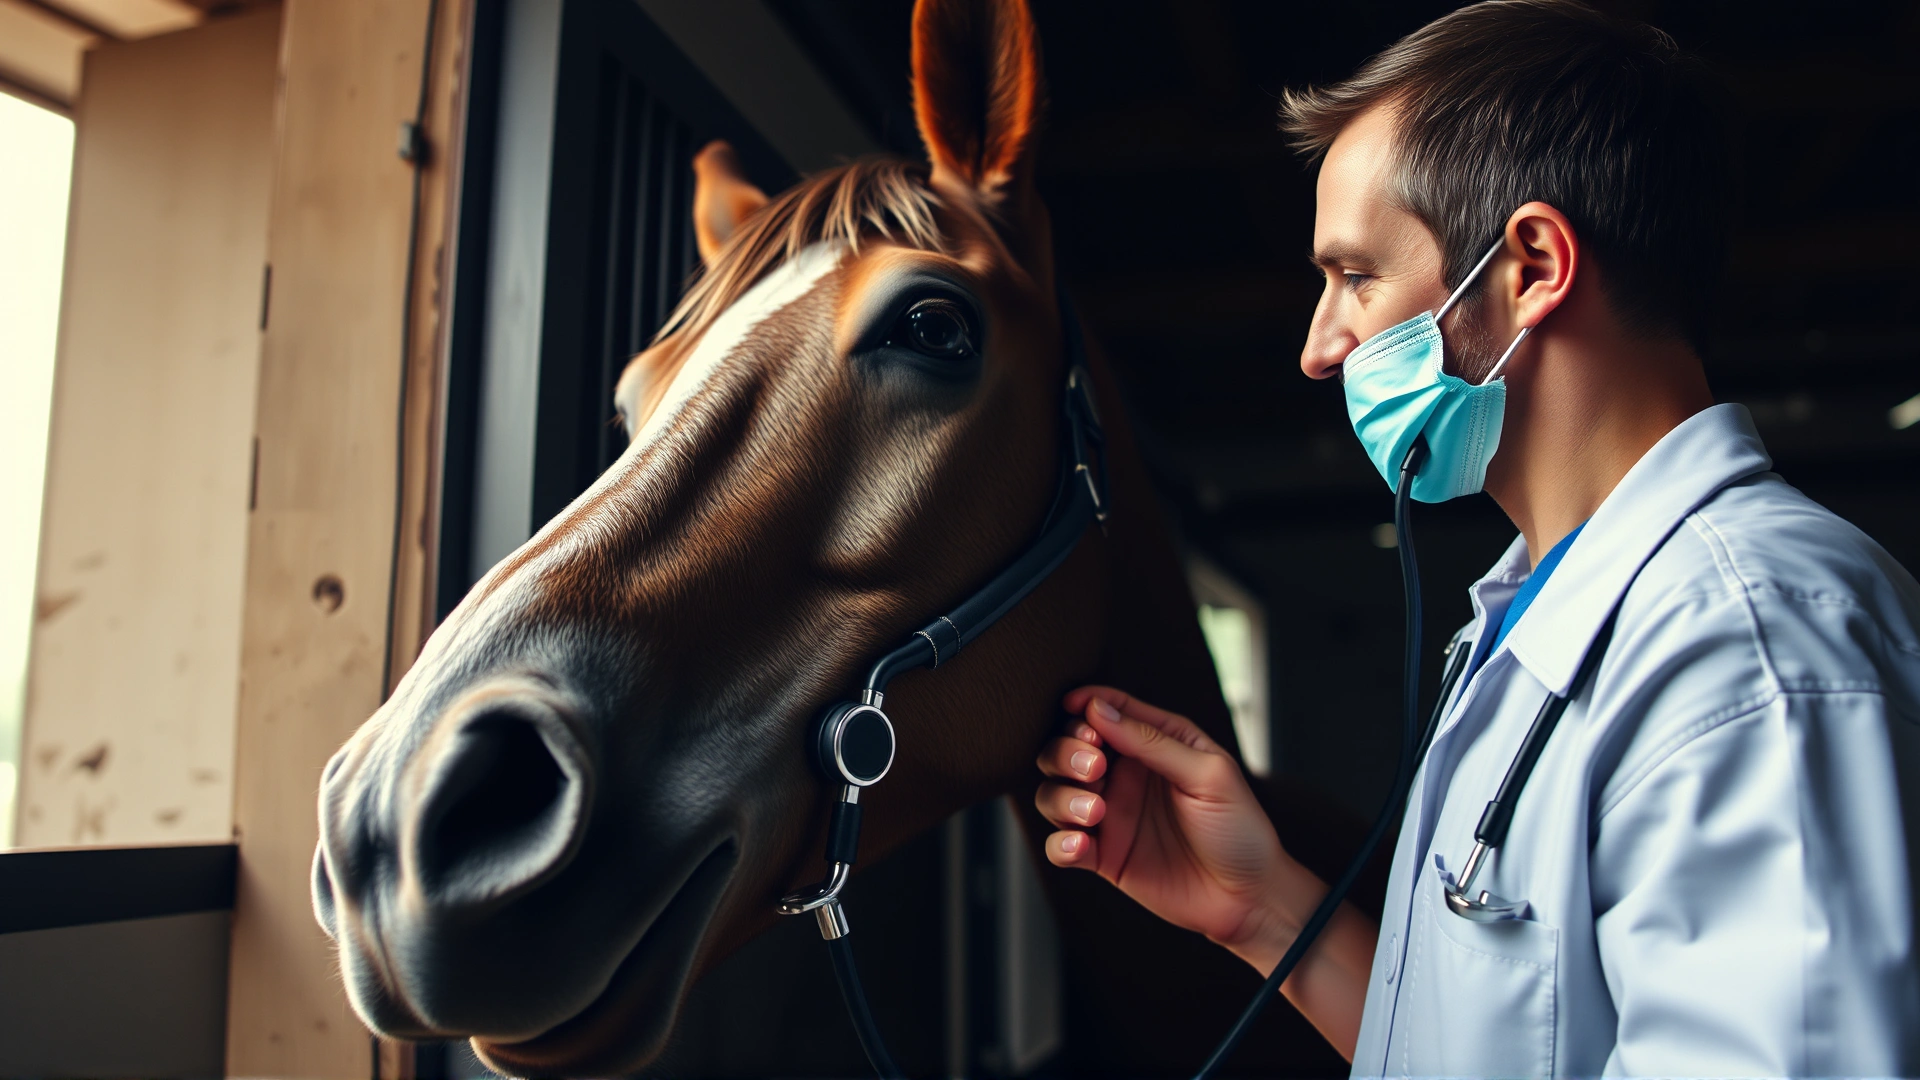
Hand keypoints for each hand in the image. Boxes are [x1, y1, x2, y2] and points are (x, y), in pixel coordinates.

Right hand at [1035, 686, 1316, 971]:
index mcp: (1154, 745)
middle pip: (1066, 749)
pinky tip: (1081, 844)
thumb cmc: (1240, 828)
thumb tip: (1098, 708)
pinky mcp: (1103, 856)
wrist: (1250, 898)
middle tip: (1094, 768)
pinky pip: (1061, 845)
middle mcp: (1125, 776)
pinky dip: (1060, 843)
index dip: (1085, 706)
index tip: (1077, 712)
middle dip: (1067, 751)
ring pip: (1054, 793)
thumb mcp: (1208, 774)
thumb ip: (1151, 741)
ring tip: (1096, 811)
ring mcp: (1111, 816)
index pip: (1106, 711)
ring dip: (1063, 796)